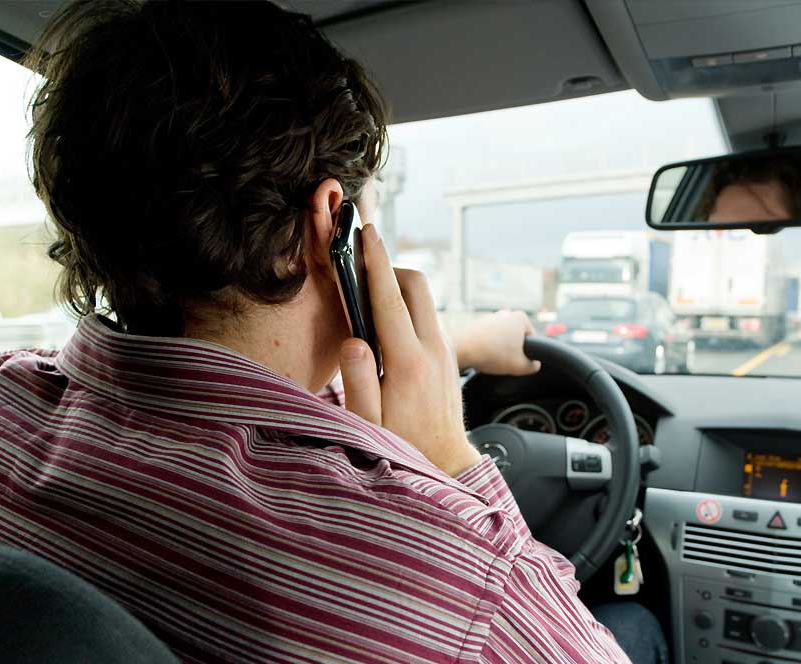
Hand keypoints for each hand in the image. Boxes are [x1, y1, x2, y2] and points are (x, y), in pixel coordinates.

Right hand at [338, 224, 479, 476]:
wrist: (445, 463)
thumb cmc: (401, 447)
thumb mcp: (369, 423)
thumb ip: (359, 382)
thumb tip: (352, 341)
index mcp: (409, 363)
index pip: (390, 299)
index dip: (376, 262)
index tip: (367, 232)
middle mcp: (434, 349)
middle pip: (416, 285)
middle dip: (389, 267)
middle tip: (361, 269)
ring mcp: (445, 349)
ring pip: (424, 299)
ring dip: (398, 288)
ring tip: (368, 297)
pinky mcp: (448, 354)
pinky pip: (426, 316)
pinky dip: (406, 307)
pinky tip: (385, 324)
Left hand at [454, 311, 541, 375]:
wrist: (462, 349)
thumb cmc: (493, 354)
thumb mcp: (520, 366)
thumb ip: (533, 366)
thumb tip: (535, 365)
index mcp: (521, 318)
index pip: (532, 339)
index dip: (528, 355)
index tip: (519, 363)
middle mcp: (506, 313)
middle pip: (515, 339)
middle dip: (512, 351)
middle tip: (505, 363)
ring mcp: (489, 317)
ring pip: (500, 339)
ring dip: (498, 350)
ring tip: (492, 360)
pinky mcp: (476, 324)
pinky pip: (486, 340)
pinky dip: (486, 348)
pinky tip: (482, 357)